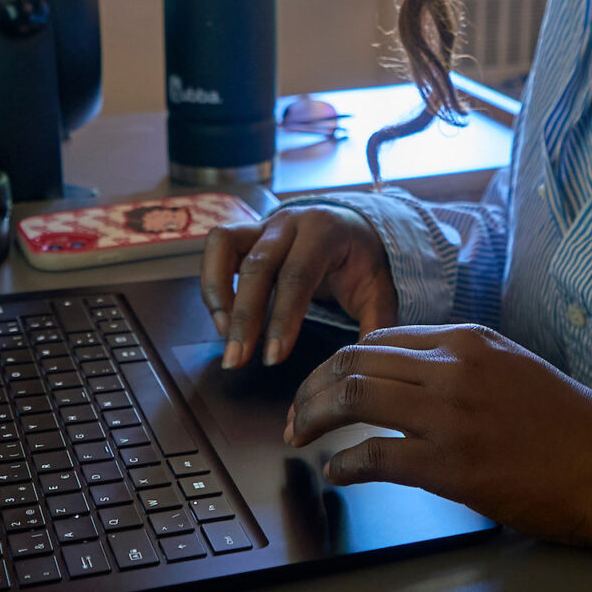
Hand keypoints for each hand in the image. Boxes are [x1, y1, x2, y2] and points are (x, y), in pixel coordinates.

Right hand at [199, 205, 398, 368]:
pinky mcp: (244, 233)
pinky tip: (221, 318)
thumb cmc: (362, 262)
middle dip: (244, 317)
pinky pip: (215, 249)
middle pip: (257, 265)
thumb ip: (376, 326)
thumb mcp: (379, 291)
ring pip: (224, 246)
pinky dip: (212, 282)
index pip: (298, 275)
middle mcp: (289, 222)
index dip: (282, 318)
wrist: (352, 226)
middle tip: (237, 361)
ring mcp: (262, 223)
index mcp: (325, 231)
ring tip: (224, 337)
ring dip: (218, 294)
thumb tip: (364, 369)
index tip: (272, 358)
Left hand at [284, 324, 591, 555]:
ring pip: (353, 397)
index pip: (383, 337)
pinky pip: (374, 454)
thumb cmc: (573, 429)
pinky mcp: (451, 464)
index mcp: (471, 341)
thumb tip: (413, 382)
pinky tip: (337, 471)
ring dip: (314, 417)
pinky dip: (344, 464)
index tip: (325, 381)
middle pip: (356, 360)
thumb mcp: (517, 371)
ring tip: (301, 435)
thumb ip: (464, 367)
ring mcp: (451, 415)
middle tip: (296, 411)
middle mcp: (455, 367)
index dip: (343, 360)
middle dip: (313, 386)